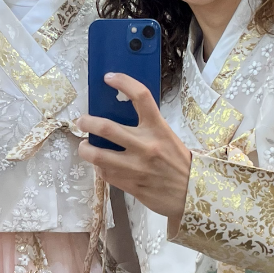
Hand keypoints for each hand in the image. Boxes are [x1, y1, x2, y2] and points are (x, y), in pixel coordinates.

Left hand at [78, 74, 192, 222]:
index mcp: (158, 129)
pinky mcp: (130, 185)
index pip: (141, 97)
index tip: (109, 77)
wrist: (191, 195)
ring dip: (85, 149)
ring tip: (85, 146)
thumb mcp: (167, 138)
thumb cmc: (178, 163)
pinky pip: (105, 173)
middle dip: (87, 122)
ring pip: (98, 155)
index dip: (123, 82)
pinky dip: (100, 167)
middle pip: (106, 128)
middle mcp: (146, 145)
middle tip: (82, 121)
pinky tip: (102, 165)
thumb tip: (118, 117)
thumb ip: (146, 128)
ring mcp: (136, 167)